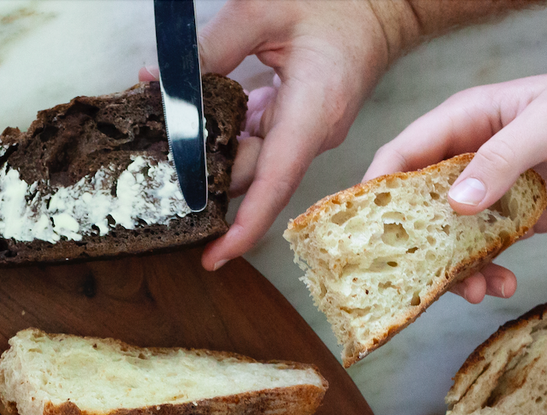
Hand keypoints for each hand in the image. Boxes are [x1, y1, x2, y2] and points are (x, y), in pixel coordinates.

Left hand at [169, 0, 409, 267]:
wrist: (388, 0)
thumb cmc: (342, 1)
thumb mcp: (265, 9)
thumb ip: (211, 47)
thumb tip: (158, 79)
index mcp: (312, 115)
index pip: (273, 187)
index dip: (243, 229)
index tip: (214, 257)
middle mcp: (311, 135)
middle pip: (249, 174)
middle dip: (206, 170)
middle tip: (160, 153)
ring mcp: (306, 133)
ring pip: (248, 159)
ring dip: (215, 146)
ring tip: (178, 127)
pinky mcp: (299, 125)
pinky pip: (256, 141)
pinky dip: (230, 129)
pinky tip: (209, 107)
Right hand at [363, 66, 546, 302]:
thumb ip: (502, 158)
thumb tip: (456, 203)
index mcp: (463, 122)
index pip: (401, 155)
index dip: (374, 192)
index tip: (359, 232)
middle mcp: (465, 159)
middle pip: (416, 208)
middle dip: (416, 247)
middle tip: (417, 280)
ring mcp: (485, 193)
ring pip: (446, 240)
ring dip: (455, 272)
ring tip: (476, 292)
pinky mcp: (507, 220)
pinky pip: (481, 253)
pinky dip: (487, 274)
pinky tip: (502, 285)